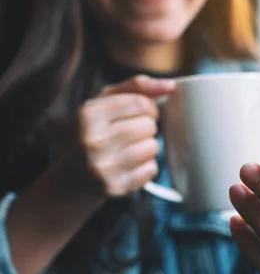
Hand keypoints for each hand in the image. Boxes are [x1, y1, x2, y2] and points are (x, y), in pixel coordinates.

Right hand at [60, 75, 175, 196]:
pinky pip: (151, 170)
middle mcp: (92, 141)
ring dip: (147, 146)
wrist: (73, 175)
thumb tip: (171, 85)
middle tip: (132, 133)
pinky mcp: (115, 187)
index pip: (141, 103)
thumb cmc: (95, 130)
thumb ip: (137, 86)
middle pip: (149, 126)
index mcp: (87, 114)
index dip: (148, 107)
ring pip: (152, 148)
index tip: (141, 112)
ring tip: (130, 148)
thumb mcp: (106, 101)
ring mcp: (102, 167)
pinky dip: (146, 166)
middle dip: (146, 127)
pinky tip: (129, 165)